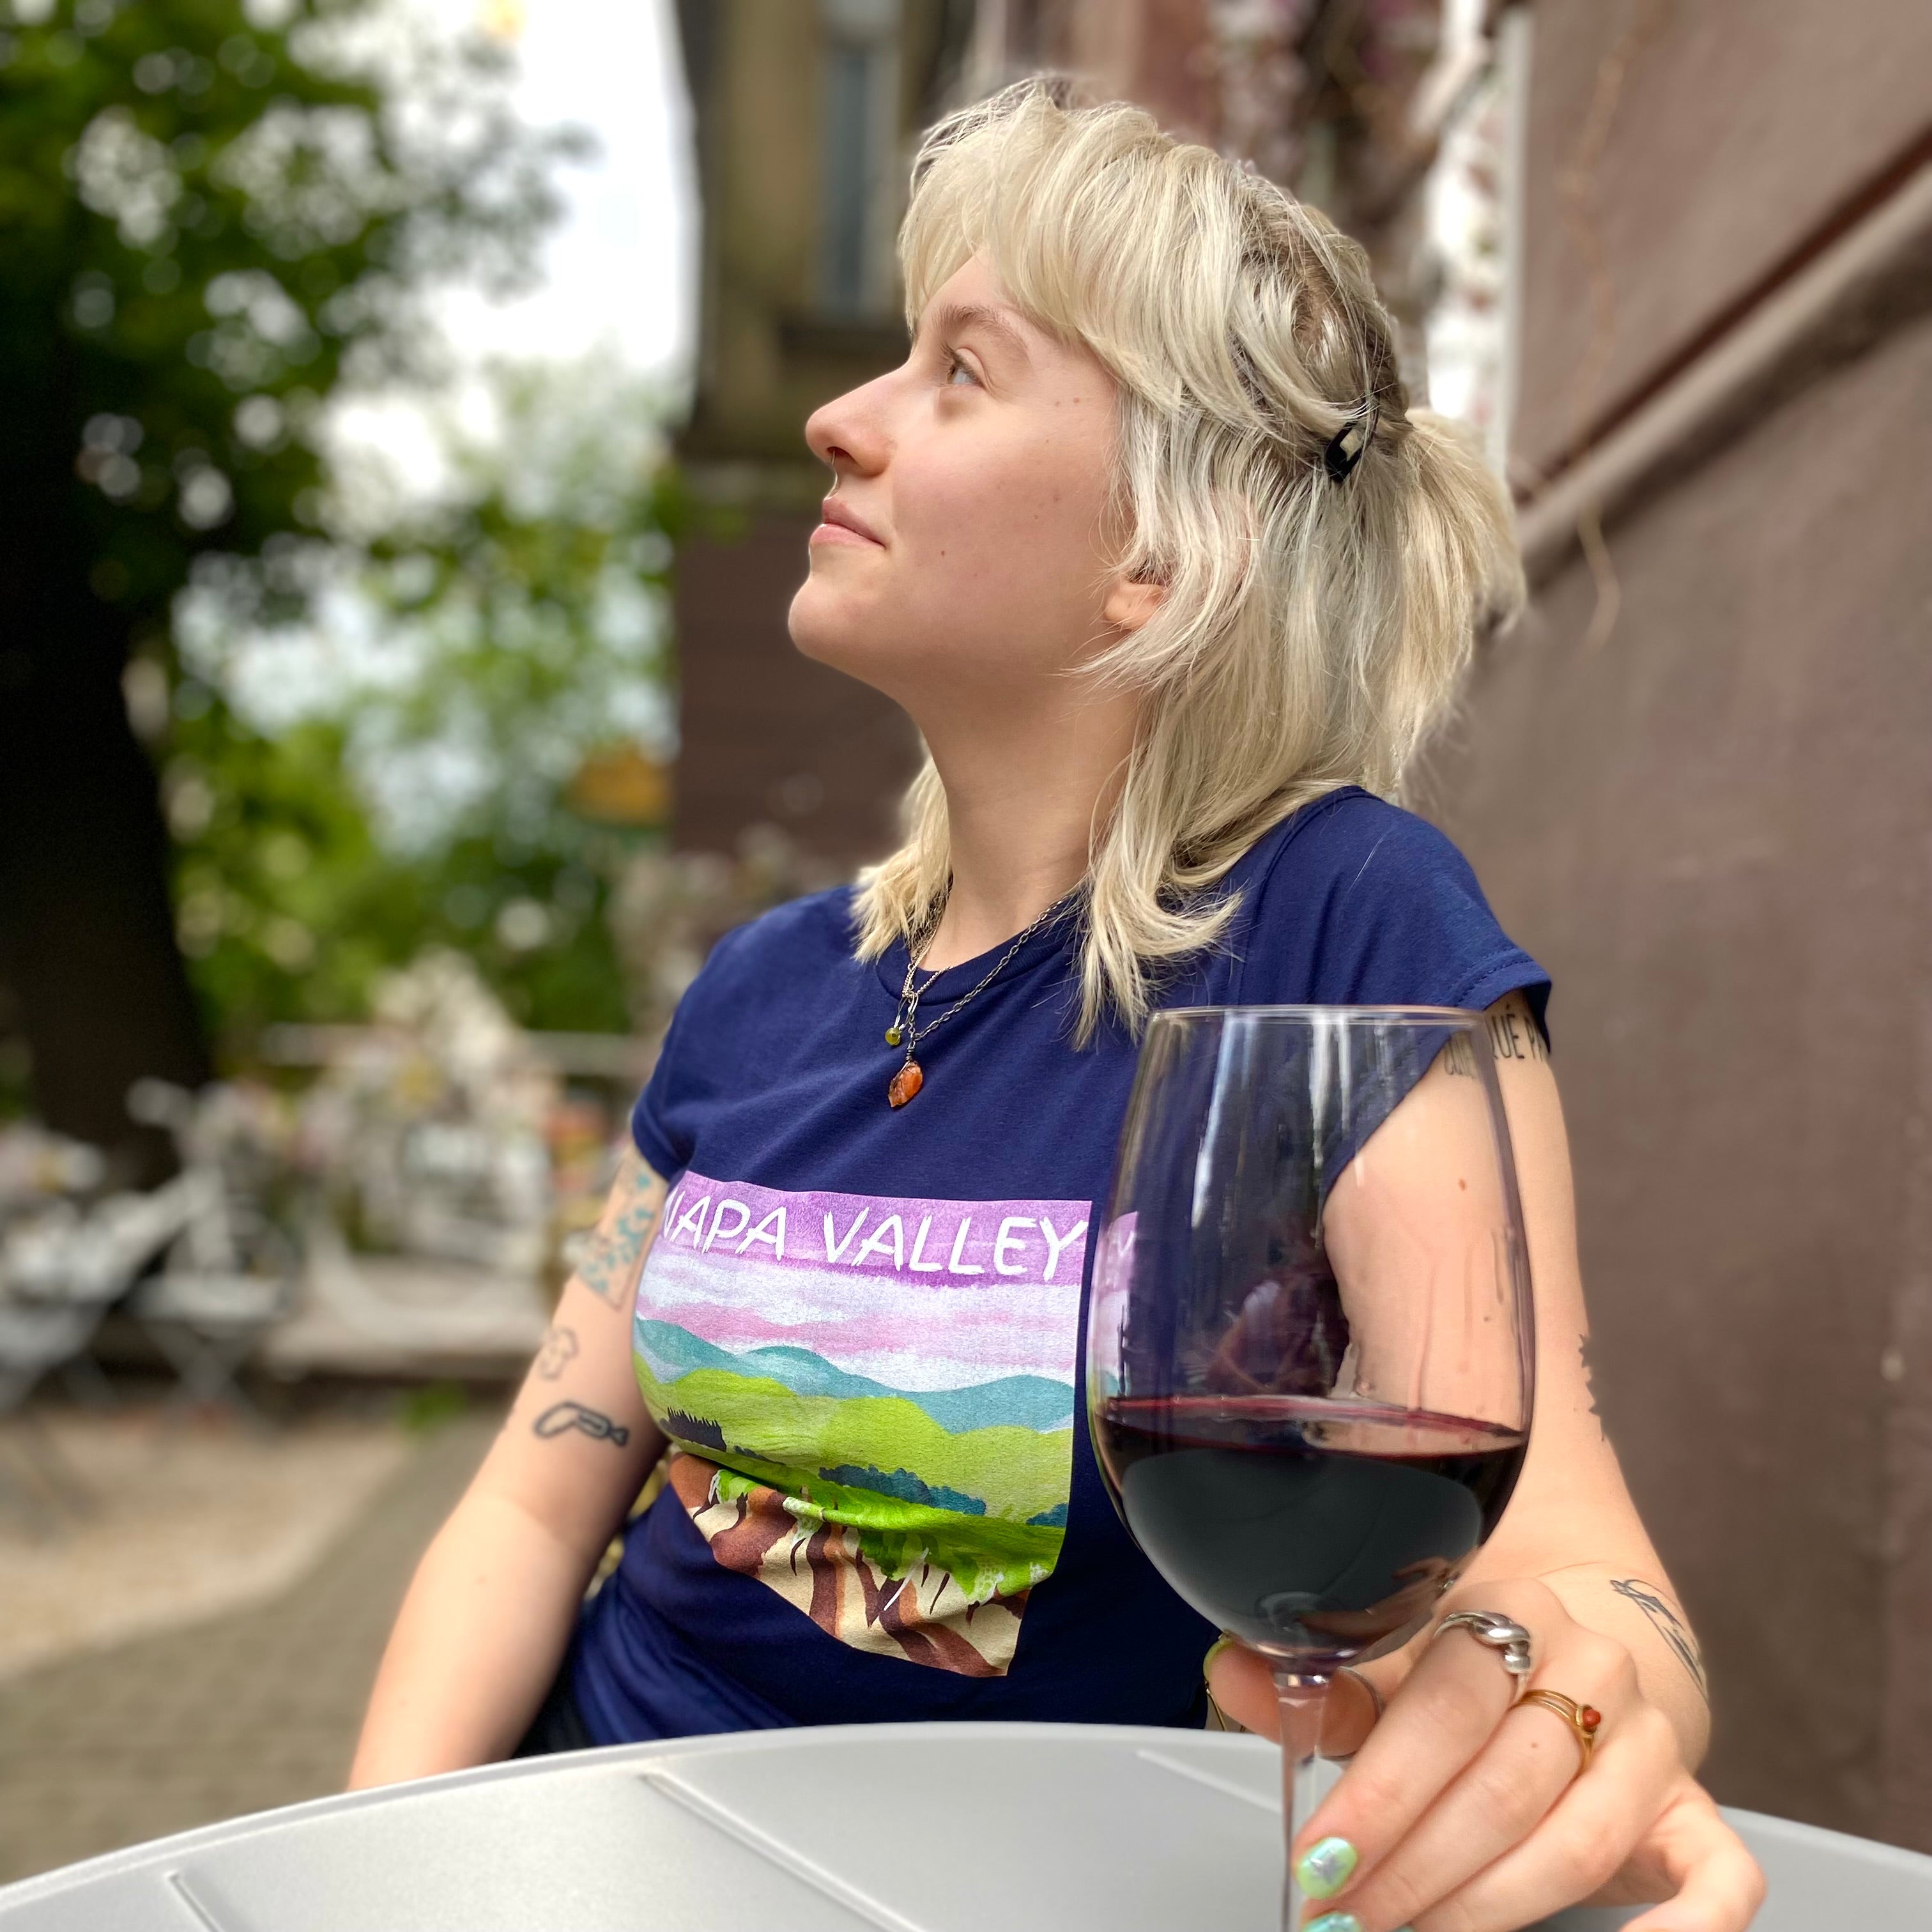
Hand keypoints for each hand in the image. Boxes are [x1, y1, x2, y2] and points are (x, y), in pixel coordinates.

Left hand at [1206, 1577, 1764, 1930]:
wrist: (1574, 1663)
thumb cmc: (1462, 1680)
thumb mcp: (1390, 1669)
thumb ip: (1319, 1686)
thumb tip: (1229, 1670)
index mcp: (1510, 1610)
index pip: (1442, 1710)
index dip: (1379, 1794)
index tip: (1319, 1862)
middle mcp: (1594, 1667)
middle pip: (1504, 1786)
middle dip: (1414, 1870)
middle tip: (1350, 1920)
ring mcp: (1653, 1743)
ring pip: (1576, 1840)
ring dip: (1488, 1910)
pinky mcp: (1699, 1813)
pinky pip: (1719, 1881)